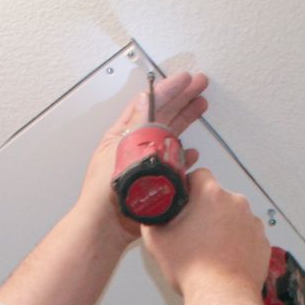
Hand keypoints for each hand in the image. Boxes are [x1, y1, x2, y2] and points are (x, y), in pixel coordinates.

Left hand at [77, 70, 209, 242]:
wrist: (107, 226)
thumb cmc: (104, 192)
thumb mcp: (121, 150)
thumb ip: (137, 125)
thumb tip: (146, 98)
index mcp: (124, 134)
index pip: (149, 104)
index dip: (168, 89)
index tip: (185, 78)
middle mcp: (137, 146)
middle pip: (163, 115)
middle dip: (182, 97)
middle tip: (200, 84)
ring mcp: (147, 163)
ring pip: (170, 135)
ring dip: (186, 119)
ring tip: (200, 105)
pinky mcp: (156, 182)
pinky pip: (174, 165)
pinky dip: (185, 157)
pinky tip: (193, 152)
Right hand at [141, 169, 269, 304]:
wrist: (222, 297)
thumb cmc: (193, 270)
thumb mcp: (157, 242)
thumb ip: (152, 220)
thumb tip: (152, 215)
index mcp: (211, 195)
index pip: (199, 175)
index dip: (189, 187)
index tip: (183, 202)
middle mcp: (236, 203)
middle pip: (218, 198)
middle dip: (207, 211)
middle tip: (194, 233)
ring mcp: (253, 223)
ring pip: (234, 217)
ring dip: (224, 227)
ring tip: (211, 251)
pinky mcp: (263, 243)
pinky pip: (248, 237)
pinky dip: (238, 244)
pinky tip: (226, 259)